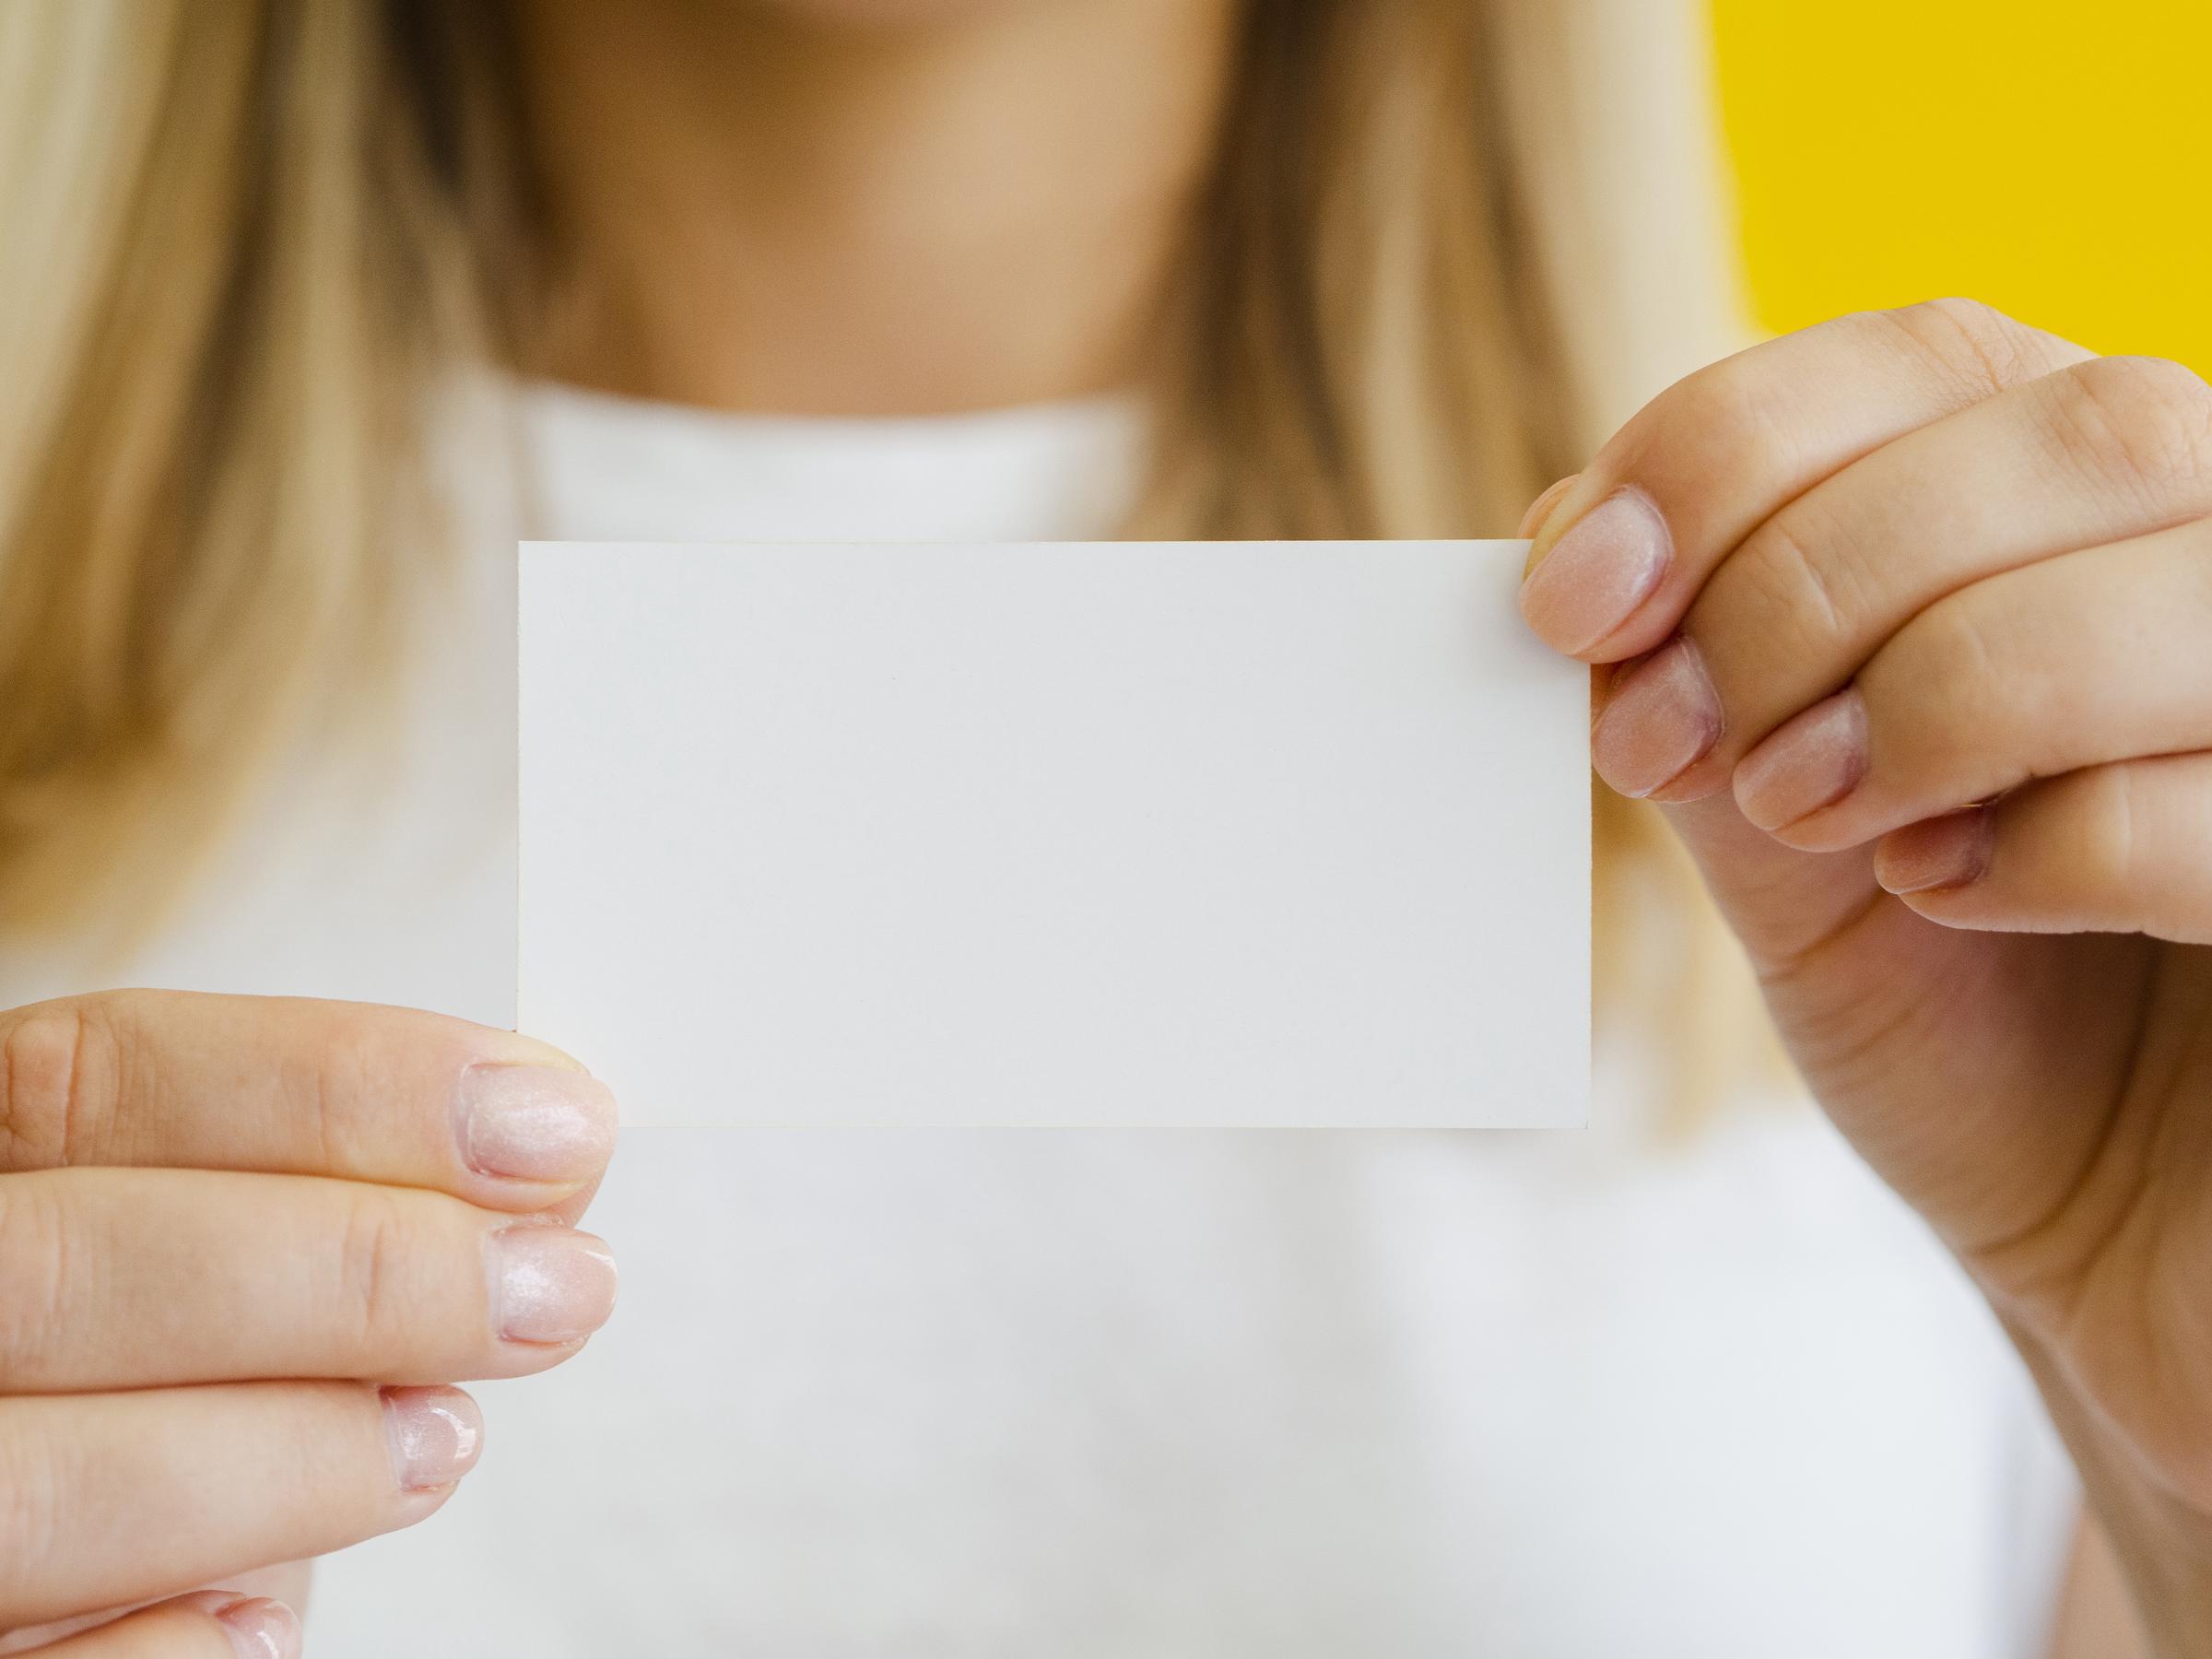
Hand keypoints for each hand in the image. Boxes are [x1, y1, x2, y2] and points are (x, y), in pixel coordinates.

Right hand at [0, 991, 618, 1654]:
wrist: (64, 1547)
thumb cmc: (156, 1374)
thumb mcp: (228, 1249)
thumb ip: (332, 1200)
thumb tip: (545, 1176)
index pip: (102, 1076)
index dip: (341, 1088)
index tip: (554, 1125)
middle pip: (76, 1267)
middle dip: (358, 1271)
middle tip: (558, 1286)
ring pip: (43, 1487)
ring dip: (293, 1457)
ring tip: (450, 1439)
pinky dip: (165, 1650)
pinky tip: (269, 1626)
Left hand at [1519, 300, 2211, 1642]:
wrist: (2110, 1235)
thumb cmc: (1961, 1015)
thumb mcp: (1783, 842)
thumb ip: (1697, 690)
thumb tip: (1562, 551)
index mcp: (2083, 506)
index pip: (1926, 352)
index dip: (1726, 449)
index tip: (1569, 596)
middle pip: (2063, 430)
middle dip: (1805, 583)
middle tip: (1679, 735)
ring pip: (2158, 583)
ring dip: (1925, 697)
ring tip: (1807, 814)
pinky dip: (2047, 838)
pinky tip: (1948, 893)